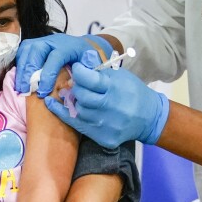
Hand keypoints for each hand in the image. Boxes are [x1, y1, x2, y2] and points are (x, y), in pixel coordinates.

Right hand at [15, 33, 113, 95]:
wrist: (84, 46)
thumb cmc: (87, 59)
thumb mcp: (91, 66)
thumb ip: (83, 75)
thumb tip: (70, 85)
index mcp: (68, 46)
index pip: (55, 58)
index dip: (47, 75)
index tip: (42, 92)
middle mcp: (53, 40)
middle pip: (36, 51)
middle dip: (28, 73)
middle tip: (25, 91)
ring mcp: (43, 40)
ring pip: (26, 50)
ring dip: (21, 69)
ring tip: (19, 87)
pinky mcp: (35, 43)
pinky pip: (22, 51)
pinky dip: (19, 64)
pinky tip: (19, 78)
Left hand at [45, 63, 168, 148]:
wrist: (149, 118)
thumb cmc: (132, 92)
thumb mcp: (120, 76)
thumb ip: (99, 72)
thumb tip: (78, 64)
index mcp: (115, 89)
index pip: (89, 79)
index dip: (79, 72)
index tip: (76, 68)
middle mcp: (110, 107)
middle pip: (81, 96)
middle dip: (76, 87)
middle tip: (78, 84)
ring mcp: (106, 124)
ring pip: (78, 110)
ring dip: (76, 102)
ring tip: (80, 97)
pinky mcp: (103, 137)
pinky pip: (77, 124)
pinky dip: (63, 114)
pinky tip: (52, 104)